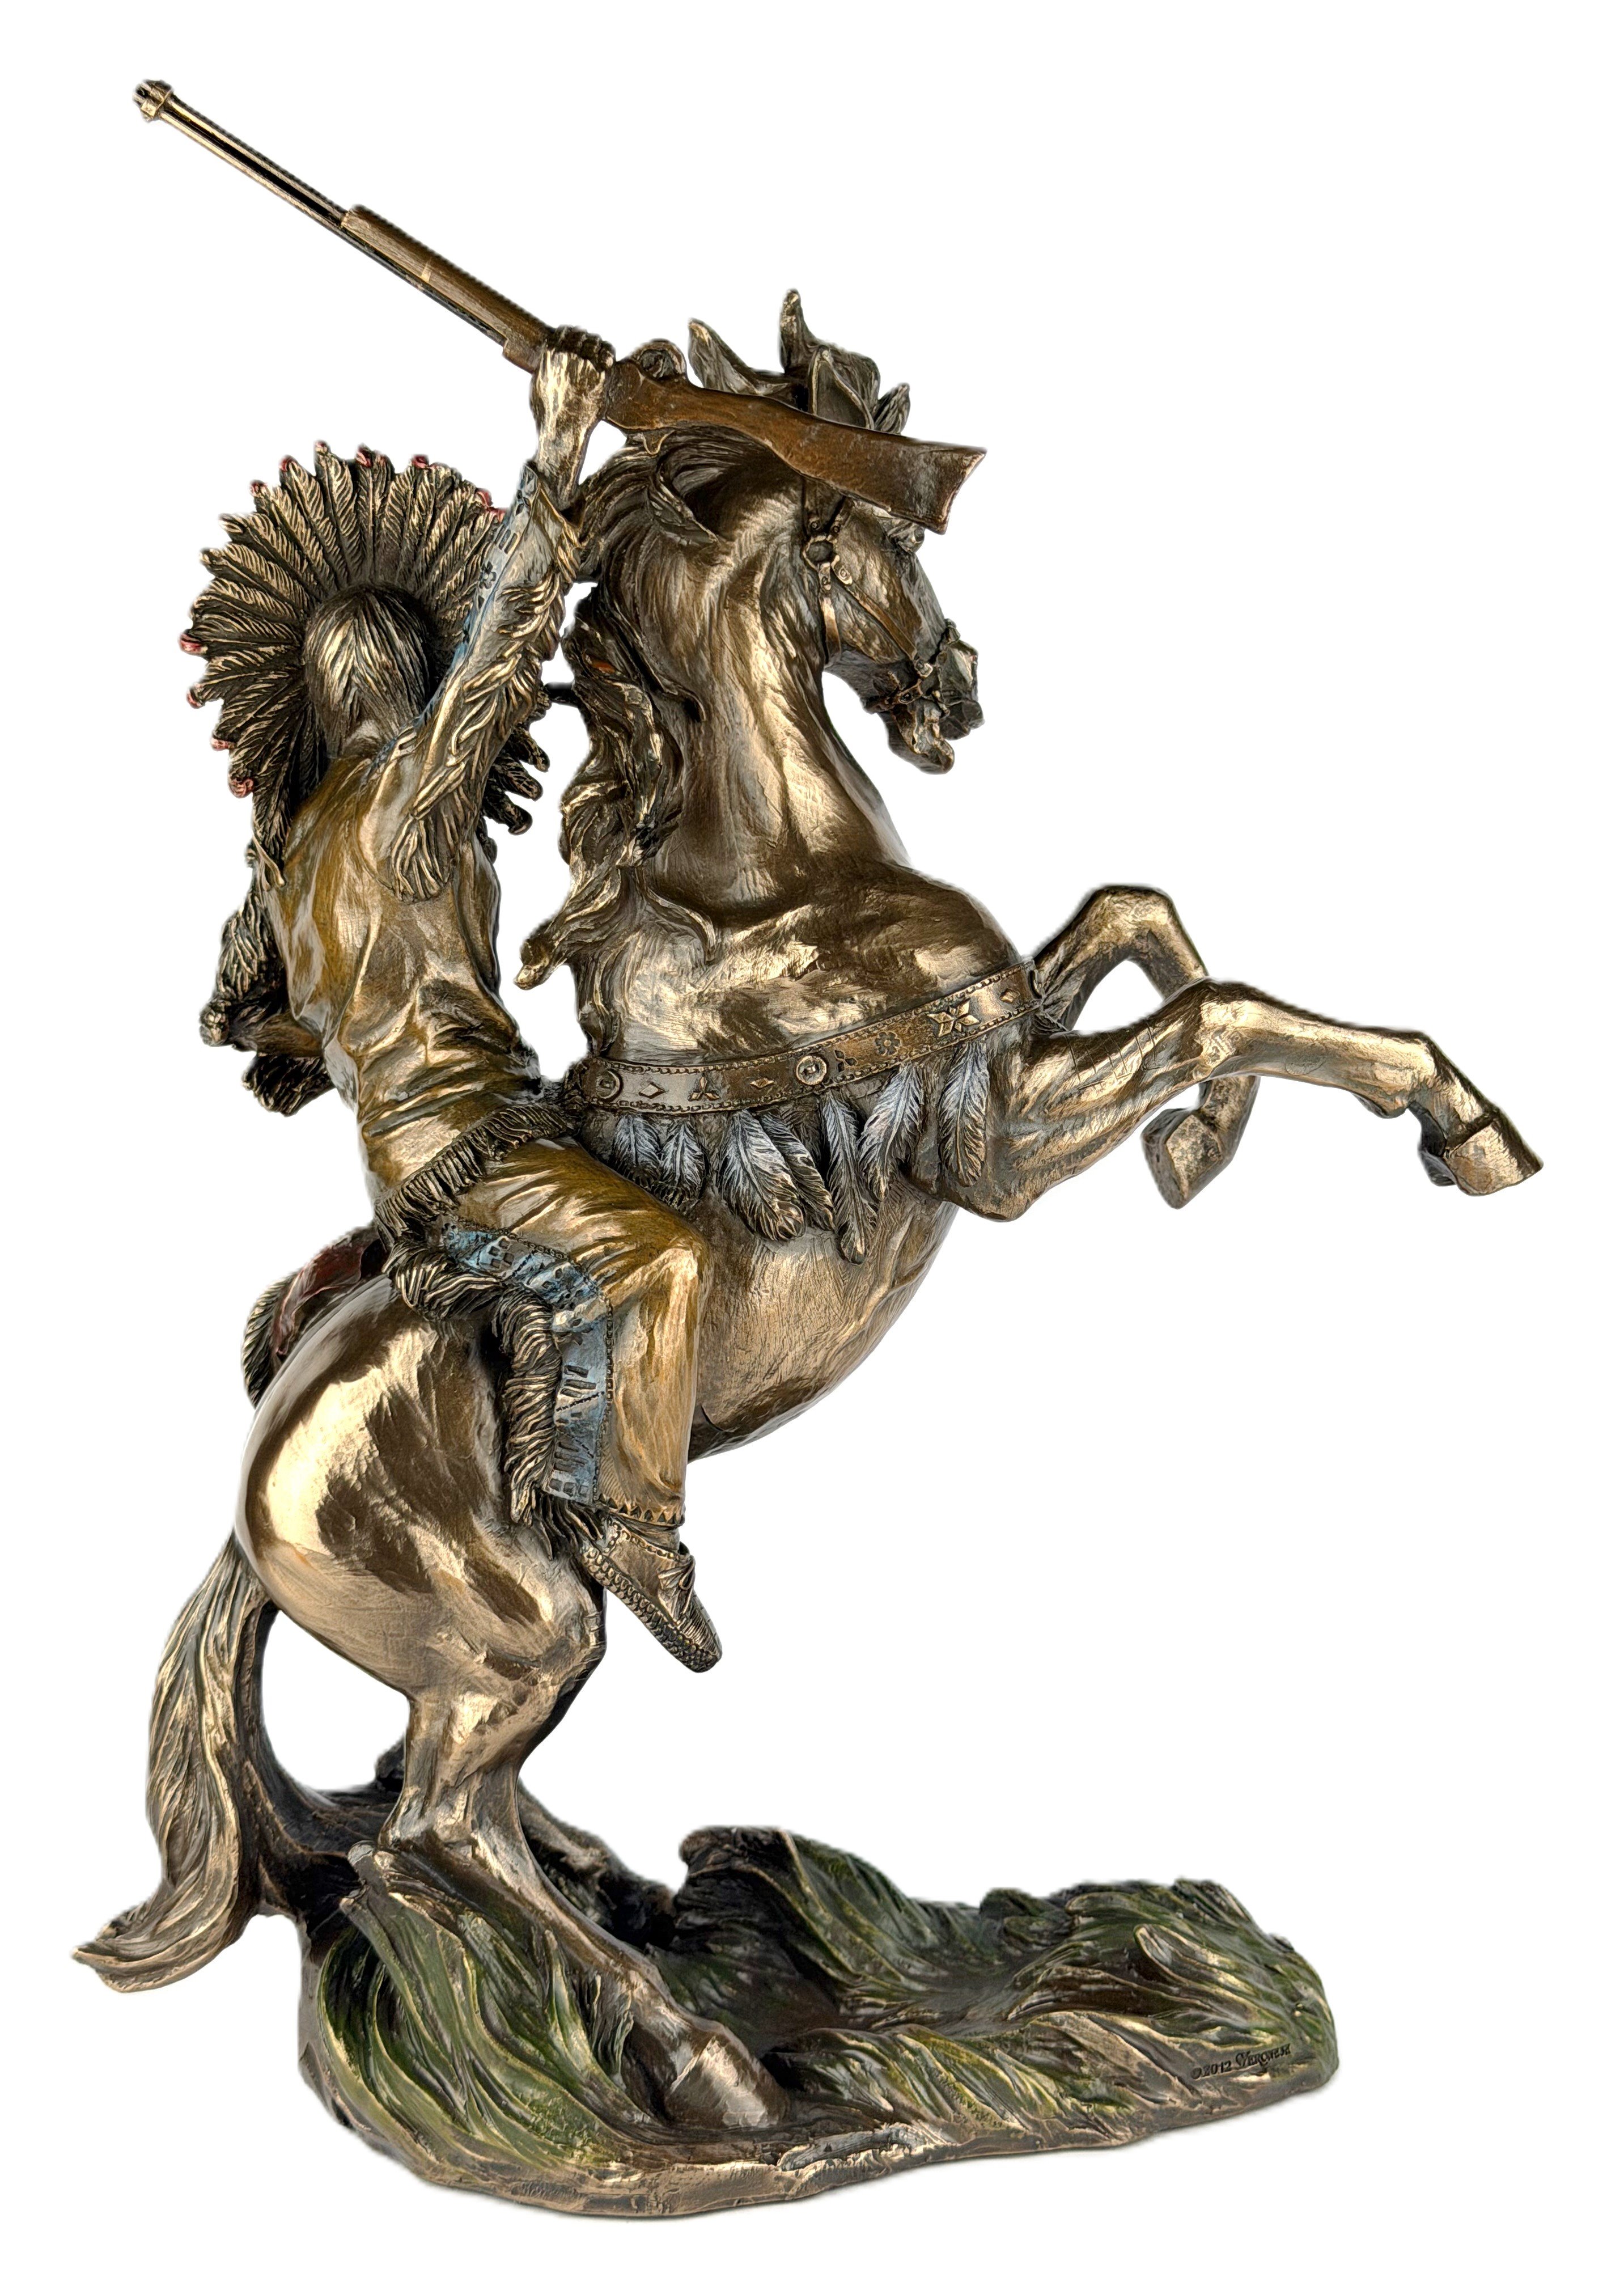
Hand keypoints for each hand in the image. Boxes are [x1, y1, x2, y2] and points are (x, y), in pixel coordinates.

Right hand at [530, 326, 613, 489]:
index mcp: (550, 355)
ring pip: (596, 342)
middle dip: (585, 340)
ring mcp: (585, 363)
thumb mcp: (537, 386)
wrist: (562, 431)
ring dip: (598, 346)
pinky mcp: (601, 375)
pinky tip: (609, 359)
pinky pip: (608, 355)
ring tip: (600, 353)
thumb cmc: (547, 414)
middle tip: (590, 346)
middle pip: (581, 335)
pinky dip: (609, 354)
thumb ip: (543, 368)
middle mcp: (568, 355)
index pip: (564, 332)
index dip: (571, 334)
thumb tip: (546, 361)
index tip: (575, 339)